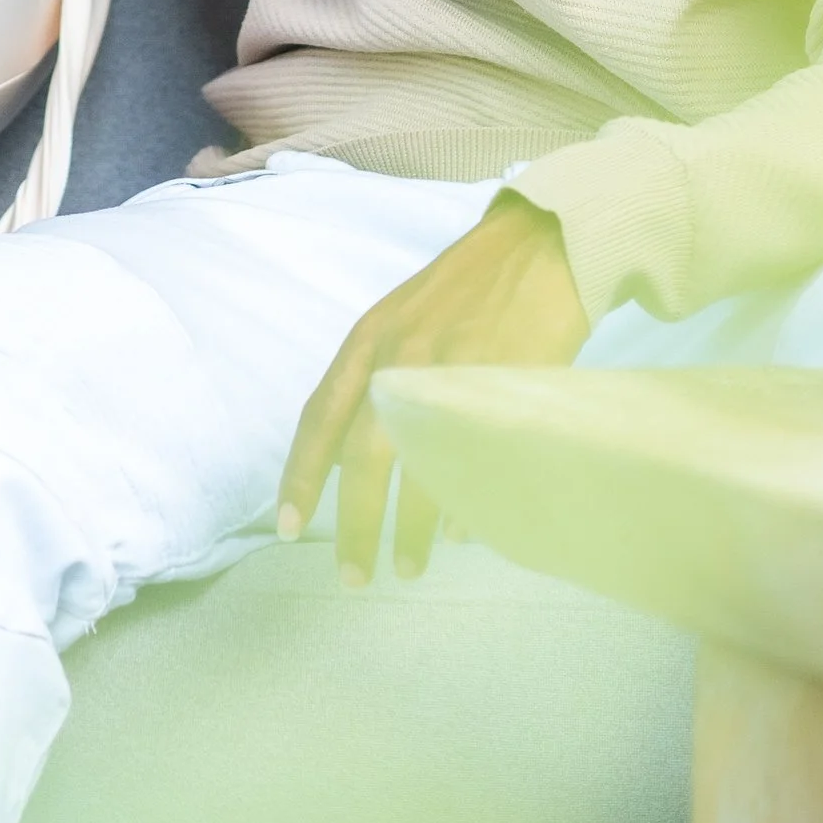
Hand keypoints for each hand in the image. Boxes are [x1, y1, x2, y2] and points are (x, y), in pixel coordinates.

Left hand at [276, 193, 586, 587]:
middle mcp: (401, 357)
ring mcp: (453, 370)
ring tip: (410, 565)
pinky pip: (474, 456)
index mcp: (369, 340)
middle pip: (365, 457)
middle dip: (355, 524)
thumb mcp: (402, 319)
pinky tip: (463, 529)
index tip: (288, 529)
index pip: (320, 417)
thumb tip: (357, 459)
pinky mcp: (502, 381)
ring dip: (412, 527)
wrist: (535, 245)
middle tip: (354, 576)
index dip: (301, 477)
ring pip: (419, 467)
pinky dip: (465, 499)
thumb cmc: (465, 290)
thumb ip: (378, 378)